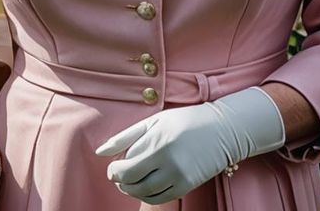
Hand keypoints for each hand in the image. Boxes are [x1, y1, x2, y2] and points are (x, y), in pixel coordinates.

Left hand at [96, 87, 285, 204]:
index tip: (111, 168)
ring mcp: (179, 176)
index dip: (114, 172)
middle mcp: (168, 161)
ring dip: (133, 191)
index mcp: (156, 142)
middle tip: (118, 177)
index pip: (126, 168)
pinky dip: (149, 196)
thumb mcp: (151, 122)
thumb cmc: (182, 121)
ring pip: (147, 194)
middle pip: (134, 183)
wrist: (220, 130)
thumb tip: (99, 153)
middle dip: (121, 182)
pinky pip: (162, 198)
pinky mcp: (188, 186)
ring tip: (129, 182)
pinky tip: (145, 186)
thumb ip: (124, 137)